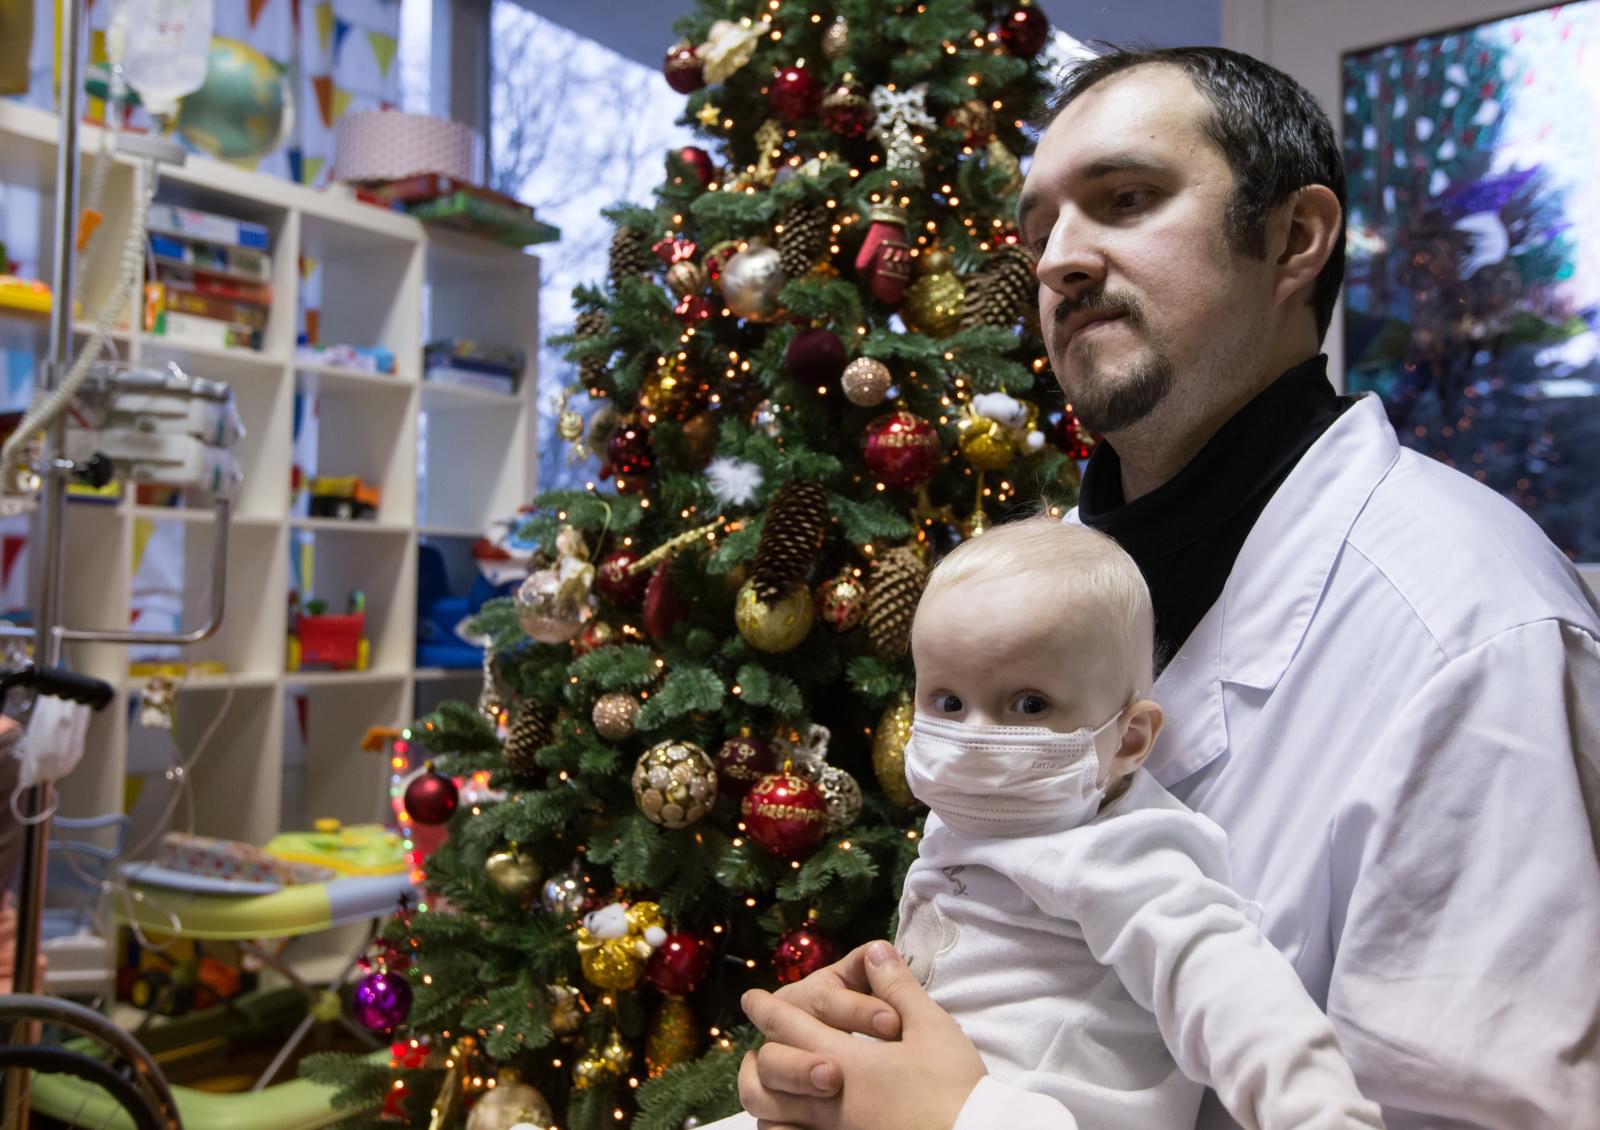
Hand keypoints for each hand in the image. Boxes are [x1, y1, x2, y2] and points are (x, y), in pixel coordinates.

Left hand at [739, 940, 985, 1129]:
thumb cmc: (955, 1087)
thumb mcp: (932, 1028)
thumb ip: (898, 987)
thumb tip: (876, 950)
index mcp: (845, 1061)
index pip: (789, 1027)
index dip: (767, 1009)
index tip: (752, 999)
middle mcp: (827, 1101)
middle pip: (769, 1074)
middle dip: (759, 1055)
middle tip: (754, 1047)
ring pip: (772, 1118)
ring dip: (765, 1098)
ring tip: (766, 1089)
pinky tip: (792, 1125)